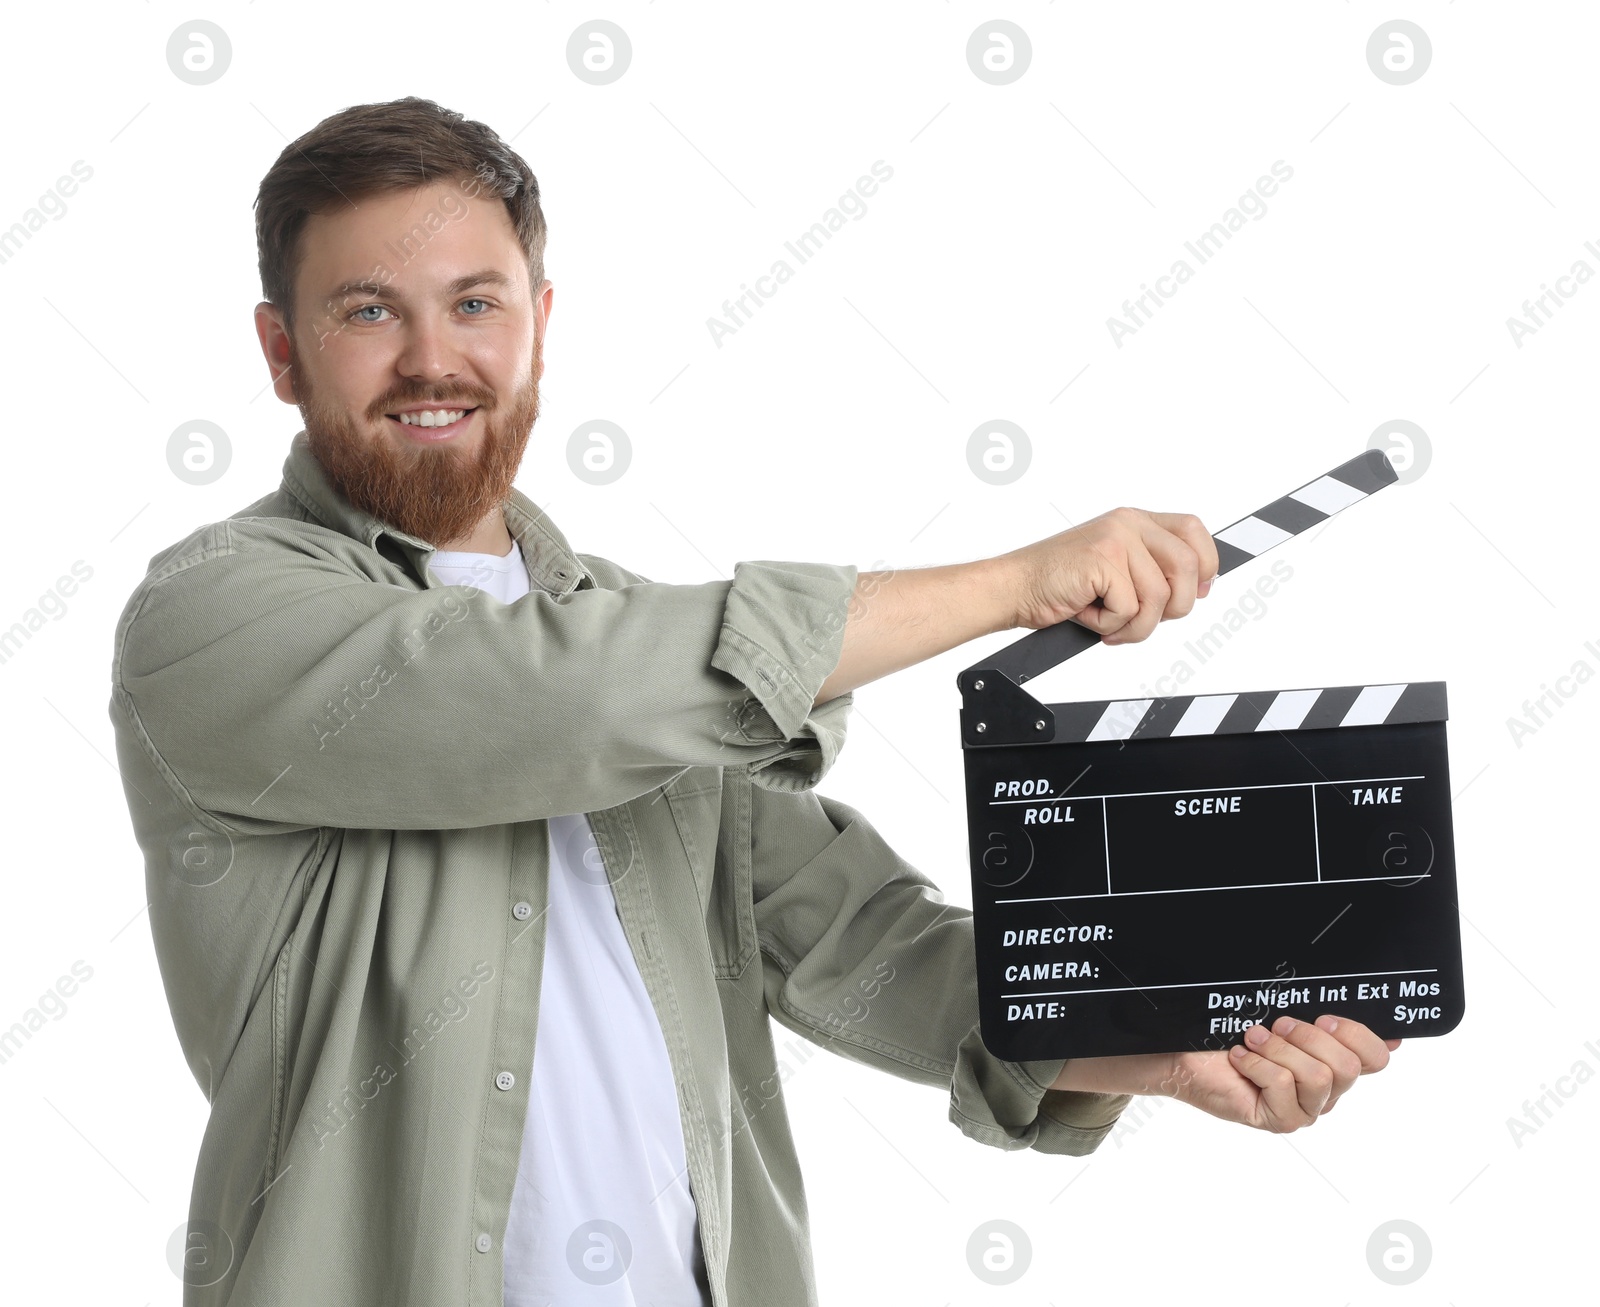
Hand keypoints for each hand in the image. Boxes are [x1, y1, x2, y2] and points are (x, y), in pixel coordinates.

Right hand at [1001, 507, 1220, 645]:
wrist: (1013, 588)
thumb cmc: (1057, 583)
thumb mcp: (1114, 571)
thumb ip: (1152, 571)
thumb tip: (1197, 589)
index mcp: (1134, 521)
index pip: (1193, 531)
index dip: (1205, 565)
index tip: (1198, 590)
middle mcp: (1127, 524)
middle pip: (1188, 565)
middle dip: (1174, 606)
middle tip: (1144, 619)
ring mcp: (1115, 539)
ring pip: (1160, 595)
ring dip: (1137, 625)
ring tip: (1111, 625)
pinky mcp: (1102, 560)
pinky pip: (1130, 608)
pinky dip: (1110, 626)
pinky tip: (1090, 616)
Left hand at [1165, 1014, 1400, 1131]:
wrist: (1189, 1052)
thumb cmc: (1235, 1031)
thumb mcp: (1285, 1019)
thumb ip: (1329, 1025)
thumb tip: (1394, 1038)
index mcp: (1334, 1061)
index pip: (1377, 1058)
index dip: (1358, 1034)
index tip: (1325, 1018)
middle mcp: (1326, 1090)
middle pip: (1347, 1066)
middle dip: (1306, 1036)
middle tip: (1276, 1026)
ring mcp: (1305, 1109)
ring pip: (1317, 1076)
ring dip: (1278, 1050)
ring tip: (1253, 1041)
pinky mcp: (1280, 1120)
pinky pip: (1283, 1086)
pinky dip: (1256, 1064)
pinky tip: (1240, 1059)